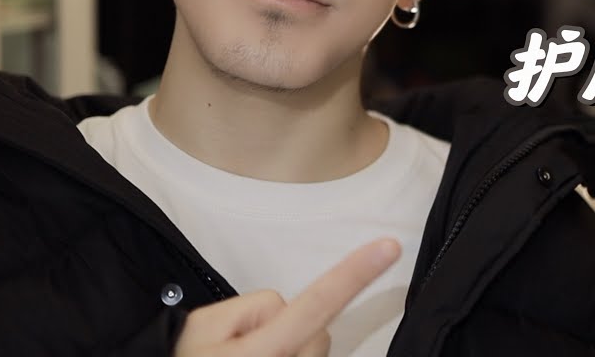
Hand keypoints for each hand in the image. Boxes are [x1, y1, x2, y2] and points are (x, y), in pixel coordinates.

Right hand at [174, 238, 400, 356]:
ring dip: (288, 347)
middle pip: (316, 328)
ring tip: (243, 355)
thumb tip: (284, 312)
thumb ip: (253, 307)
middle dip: (287, 326)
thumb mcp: (206, 326)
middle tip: (238, 344)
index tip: (388, 247)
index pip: (317, 303)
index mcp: (265, 352)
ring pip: (313, 347)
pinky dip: (292, 354)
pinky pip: (308, 355)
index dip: (354, 274)